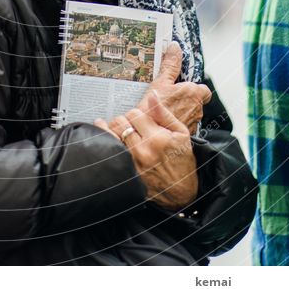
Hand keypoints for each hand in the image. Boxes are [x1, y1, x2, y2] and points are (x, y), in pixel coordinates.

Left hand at [95, 92, 197, 209]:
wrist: (181, 192)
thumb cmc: (182, 160)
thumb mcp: (181, 133)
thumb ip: (163, 113)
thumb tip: (152, 96)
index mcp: (157, 137)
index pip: (134, 113)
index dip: (137, 114)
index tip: (141, 120)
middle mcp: (142, 150)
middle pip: (120, 122)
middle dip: (125, 121)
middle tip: (131, 127)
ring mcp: (132, 163)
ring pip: (111, 136)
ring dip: (113, 131)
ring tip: (117, 131)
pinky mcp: (126, 173)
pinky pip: (110, 154)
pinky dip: (107, 145)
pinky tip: (106, 141)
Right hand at [140, 42, 211, 133]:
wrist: (151, 139)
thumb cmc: (155, 109)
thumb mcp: (160, 82)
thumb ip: (170, 64)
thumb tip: (175, 47)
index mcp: (194, 93)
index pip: (202, 89)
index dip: (193, 88)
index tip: (181, 86)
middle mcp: (198, 108)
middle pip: (196, 101)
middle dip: (185, 99)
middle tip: (169, 96)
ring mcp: (193, 122)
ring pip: (190, 113)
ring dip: (181, 111)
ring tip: (164, 109)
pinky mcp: (186, 134)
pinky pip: (184, 124)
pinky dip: (177, 121)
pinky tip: (164, 120)